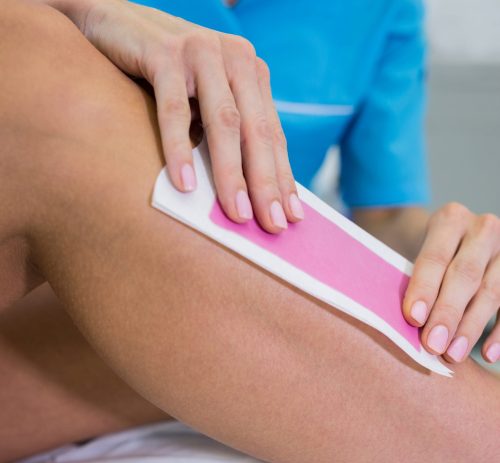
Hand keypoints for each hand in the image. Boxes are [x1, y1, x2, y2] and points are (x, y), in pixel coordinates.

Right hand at [61, 0, 303, 231]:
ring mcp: (202, 53)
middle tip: (272, 225)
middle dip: (266, 183)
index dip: (283, 178)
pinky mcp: (165, 53)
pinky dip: (180, 148)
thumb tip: (243, 189)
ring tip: (236, 214)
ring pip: (223, 123)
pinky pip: (174, 110)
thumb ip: (226, 130)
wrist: (115, 21)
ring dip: (230, 173)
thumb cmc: (166, 72)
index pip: (272, 135)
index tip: (291, 217)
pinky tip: (184, 184)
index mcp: (251, 73)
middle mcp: (235, 59)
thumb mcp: (205, 98)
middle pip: (256, 132)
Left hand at [403, 203, 499, 363]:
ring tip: (453, 354)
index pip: (435, 257)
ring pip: (492, 292)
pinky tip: (488, 354)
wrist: (456, 237)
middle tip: (433, 344)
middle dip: (448, 313)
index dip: (424, 288)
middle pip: (465, 275)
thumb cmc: (429, 252)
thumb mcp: (417, 250)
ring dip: (472, 327)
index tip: (414, 318)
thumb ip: (416, 279)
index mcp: (450, 219)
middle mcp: (482, 229)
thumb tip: (410, 322)